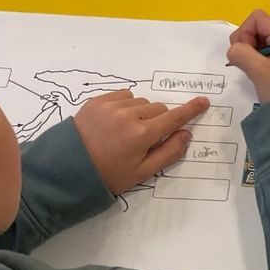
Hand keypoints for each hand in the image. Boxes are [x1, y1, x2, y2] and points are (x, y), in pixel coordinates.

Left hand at [73, 91, 209, 194]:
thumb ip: (169, 153)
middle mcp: (129, 116)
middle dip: (158, 120)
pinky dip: (125, 105)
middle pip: (158, 109)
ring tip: (126, 131)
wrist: (66, 170)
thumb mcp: (142, 173)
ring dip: (141, 113)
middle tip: (145, 138)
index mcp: (142, 135)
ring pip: (141, 102)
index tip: (203, 101)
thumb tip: (186, 134)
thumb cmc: (108, 175)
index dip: (191, 110)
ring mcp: (111, 106)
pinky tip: (115, 121)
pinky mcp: (97, 100)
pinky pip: (123, 95)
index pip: (174, 117)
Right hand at [226, 9, 269, 102]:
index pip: (258, 18)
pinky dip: (255, 62)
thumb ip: (242, 54)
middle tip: (244, 63)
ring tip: (251, 71)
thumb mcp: (260, 71)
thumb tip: (234, 50)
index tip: (243, 52)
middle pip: (258, 29)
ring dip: (249, 54)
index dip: (244, 31)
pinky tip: (255, 76)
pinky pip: (264, 57)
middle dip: (245, 43)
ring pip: (259, 44)